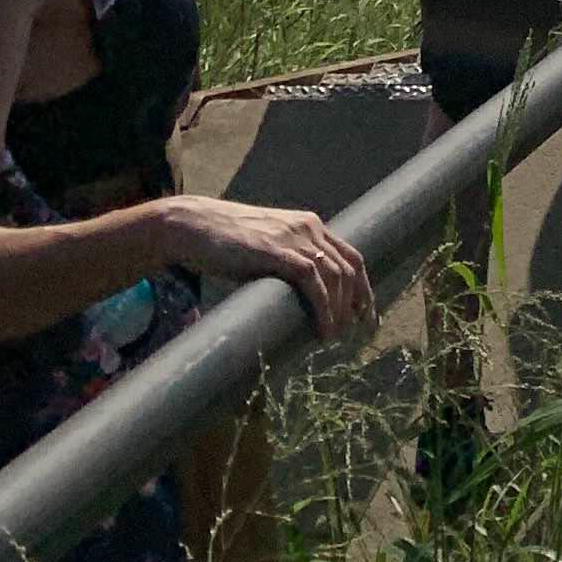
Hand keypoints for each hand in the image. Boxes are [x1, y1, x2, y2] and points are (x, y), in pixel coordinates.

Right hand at [157, 199, 373, 338]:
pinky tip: (322, 329)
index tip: (366, 314)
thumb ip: (284, 262)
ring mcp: (294, 238)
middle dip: (359, 302)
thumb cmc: (224, 242)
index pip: (350, 255)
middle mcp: (309, 227)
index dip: (363, 286)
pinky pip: (313, 281)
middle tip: (358, 331)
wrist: (194, 226)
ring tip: (334, 336)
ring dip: (340, 311)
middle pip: (351, 267)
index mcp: (309, 224)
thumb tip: (295, 298)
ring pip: (336, 276)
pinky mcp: (277, 252)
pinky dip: (324, 307)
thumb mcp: (265, 247)